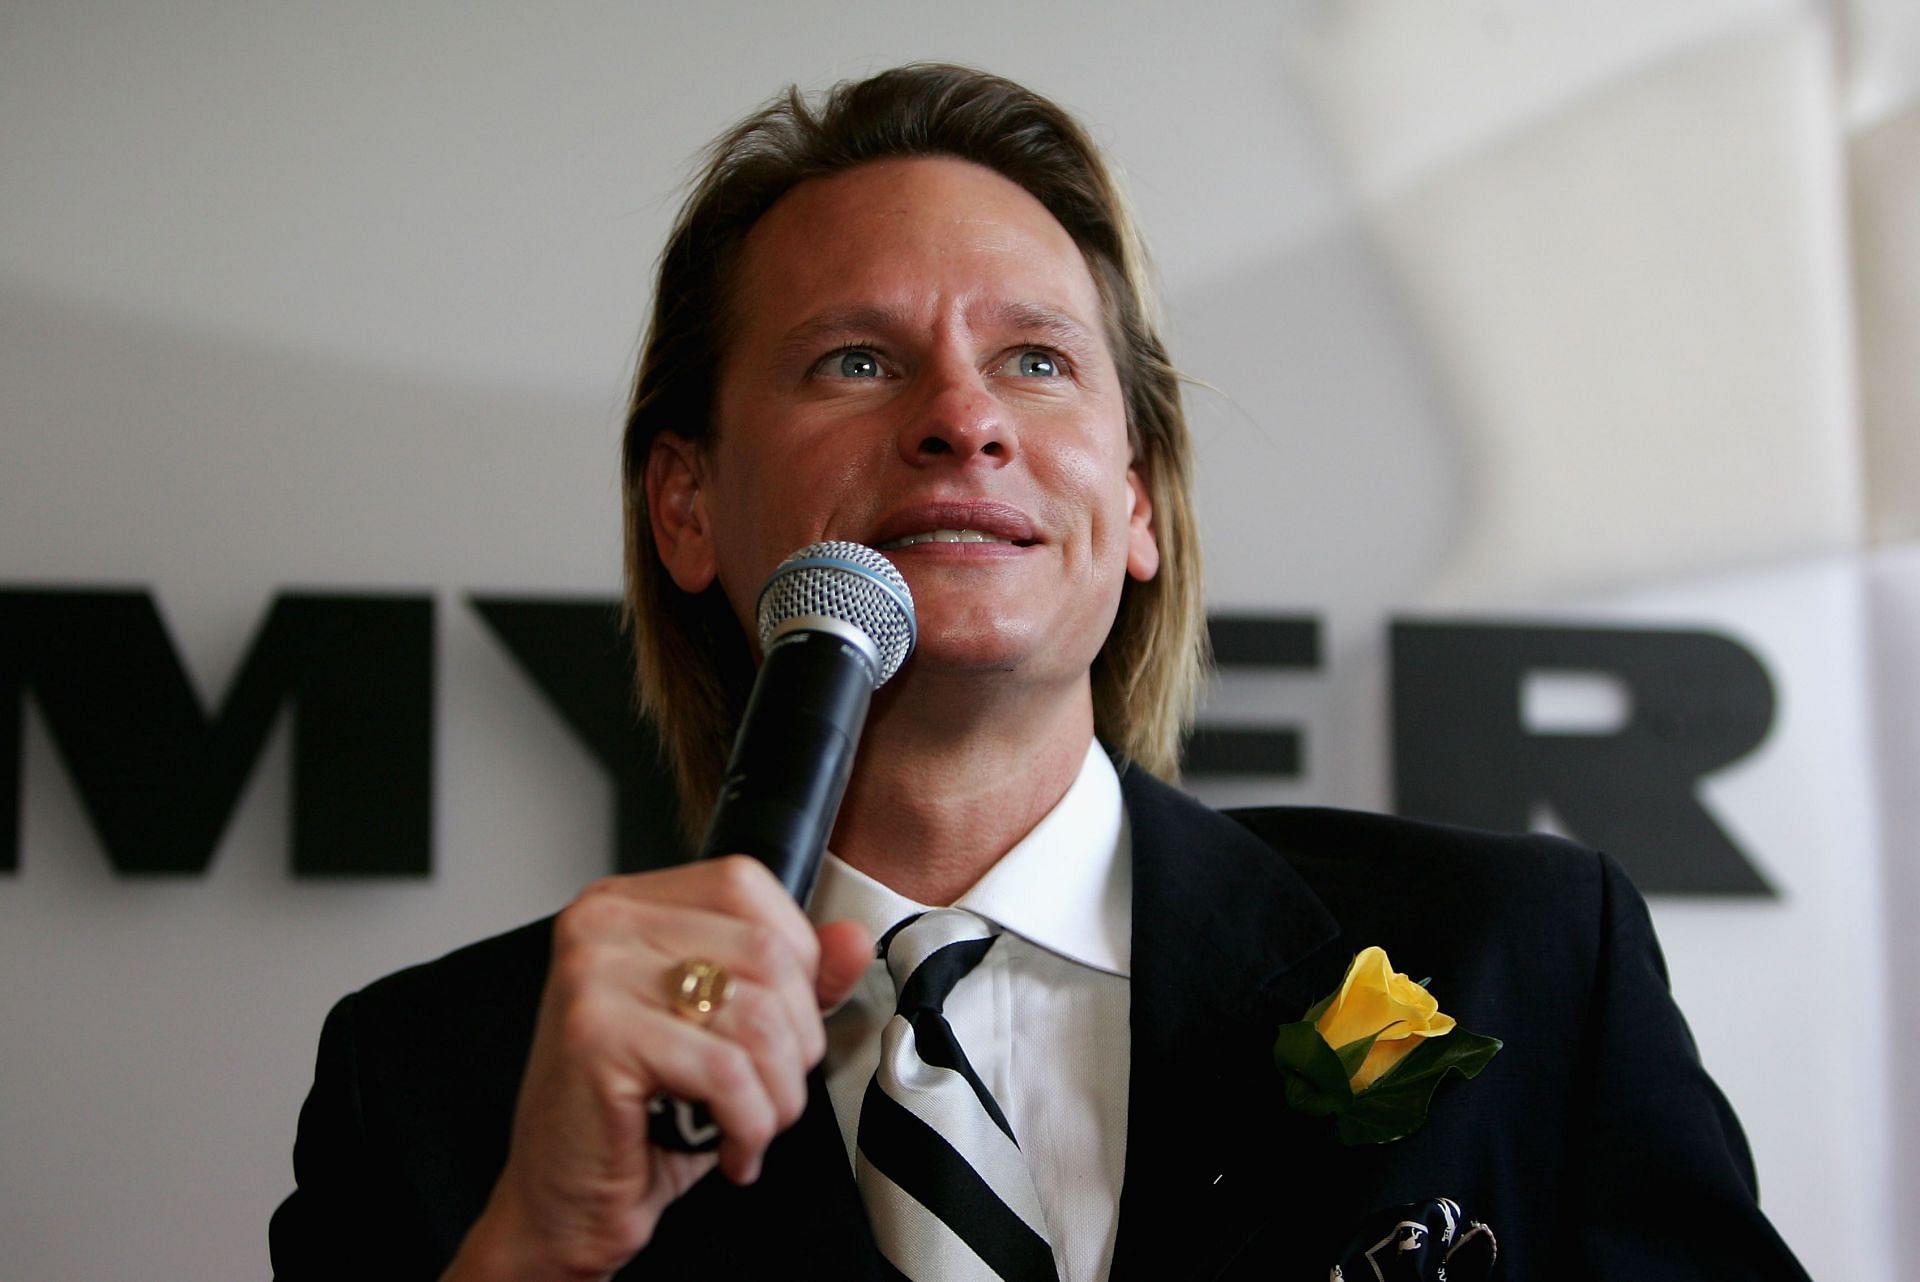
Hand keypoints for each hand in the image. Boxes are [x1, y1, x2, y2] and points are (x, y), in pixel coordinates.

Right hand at [442, 857, 872, 1281]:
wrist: (562, 1200)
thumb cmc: (637, 1115)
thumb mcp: (725, 1031)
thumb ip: (793, 978)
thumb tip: (851, 939)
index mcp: (627, 905)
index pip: (746, 885)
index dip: (795, 956)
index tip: (788, 1018)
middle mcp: (602, 924)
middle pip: (766, 952)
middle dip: (797, 1039)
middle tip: (773, 1089)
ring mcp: (593, 975)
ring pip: (758, 1016)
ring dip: (778, 1093)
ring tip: (754, 1124)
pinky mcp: (596, 1037)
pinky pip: (726, 1072)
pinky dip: (750, 1125)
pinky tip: (732, 1149)